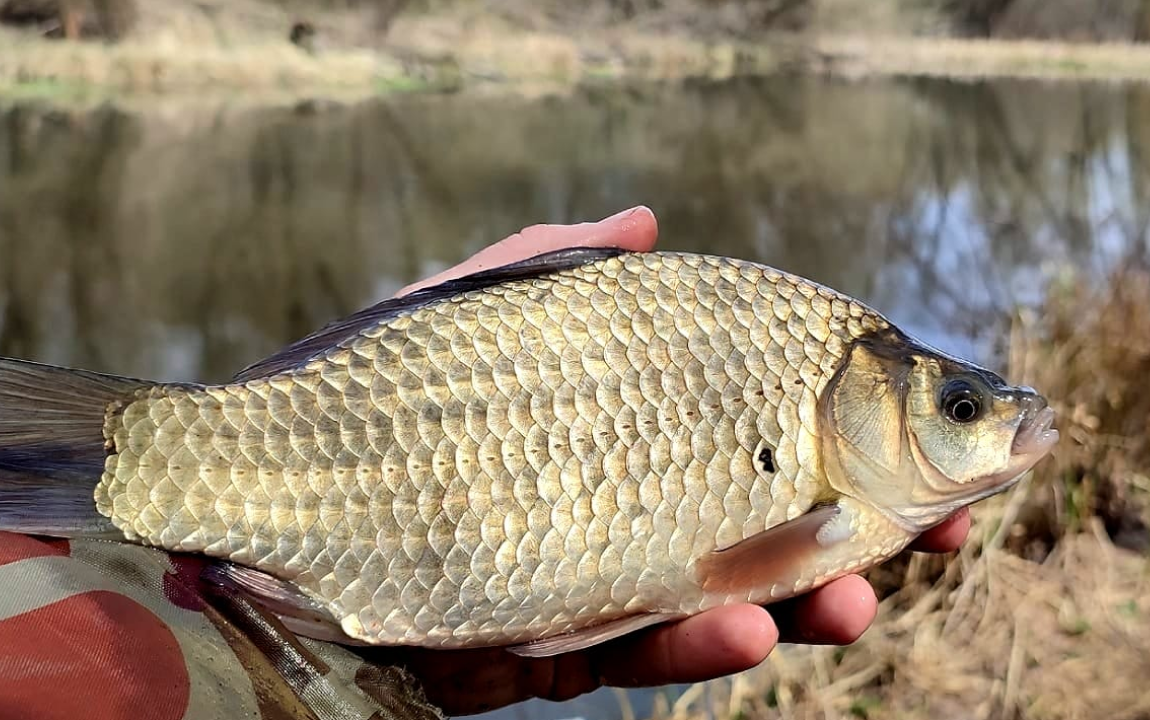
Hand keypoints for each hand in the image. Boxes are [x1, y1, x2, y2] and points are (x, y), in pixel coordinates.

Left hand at [385, 207, 972, 715]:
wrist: (261, 489)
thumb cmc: (365, 385)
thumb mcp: (468, 308)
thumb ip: (556, 266)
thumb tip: (649, 223)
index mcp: (613, 434)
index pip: (753, 439)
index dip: (839, 446)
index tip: (922, 445)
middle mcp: (607, 508)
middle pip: (748, 529)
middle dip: (847, 537)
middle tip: (938, 535)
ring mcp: (571, 583)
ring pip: (701, 603)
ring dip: (789, 604)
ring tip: (851, 599)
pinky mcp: (524, 649)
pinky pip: (617, 652)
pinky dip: (682, 640)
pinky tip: (744, 624)